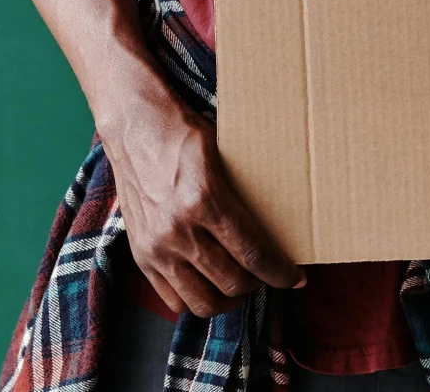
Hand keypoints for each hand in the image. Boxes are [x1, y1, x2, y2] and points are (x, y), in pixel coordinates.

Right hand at [98, 86, 303, 317]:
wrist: (134, 128)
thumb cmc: (185, 136)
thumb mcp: (225, 156)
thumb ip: (245, 193)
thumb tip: (280, 223)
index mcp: (205, 200)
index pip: (252, 254)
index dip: (279, 272)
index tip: (295, 278)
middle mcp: (178, 230)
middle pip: (231, 283)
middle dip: (258, 285)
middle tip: (267, 275)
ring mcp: (156, 248)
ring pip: (202, 302)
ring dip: (229, 299)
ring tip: (241, 284)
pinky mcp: (140, 256)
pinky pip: (173, 299)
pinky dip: (197, 299)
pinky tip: (211, 285)